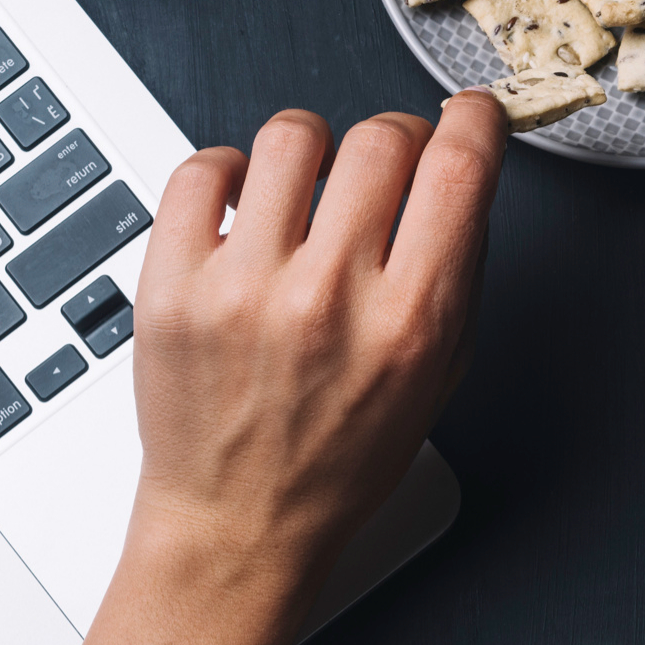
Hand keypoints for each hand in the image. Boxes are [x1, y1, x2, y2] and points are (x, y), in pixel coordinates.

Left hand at [130, 97, 504, 620]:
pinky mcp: (173, 285)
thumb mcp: (434, 383)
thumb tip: (461, 178)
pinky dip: (228, 173)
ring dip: (311, 152)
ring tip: (304, 197)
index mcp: (407, 325)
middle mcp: (327, 299)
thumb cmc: (335, 465)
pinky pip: (203, 168)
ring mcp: (243, 288)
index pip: (458, 169)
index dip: (471, 122)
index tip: (465, 119)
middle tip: (381, 175)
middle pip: (380, 139)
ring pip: (292, 137)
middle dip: (394, 142)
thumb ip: (457, 280)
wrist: (238, 525)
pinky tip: (242, 210)